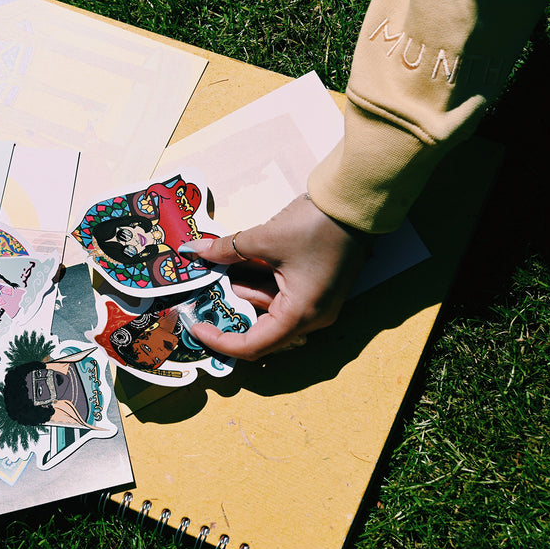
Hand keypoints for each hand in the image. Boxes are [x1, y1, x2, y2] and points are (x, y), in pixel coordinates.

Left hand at [180, 194, 371, 359]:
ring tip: (238, 253)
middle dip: (236, 296)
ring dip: (250, 281)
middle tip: (218, 270)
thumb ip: (226, 250)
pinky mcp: (319, 288)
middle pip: (261, 323)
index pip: (253, 345)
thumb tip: (195, 251)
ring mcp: (319, 303)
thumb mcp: (264, 239)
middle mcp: (313, 317)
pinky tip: (255, 253)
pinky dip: (265, 276)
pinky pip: (284, 293)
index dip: (220, 340)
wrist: (354, 203)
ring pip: (271, 304)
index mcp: (300, 315)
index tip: (197, 326)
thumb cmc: (316, 225)